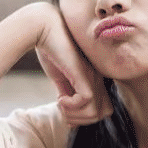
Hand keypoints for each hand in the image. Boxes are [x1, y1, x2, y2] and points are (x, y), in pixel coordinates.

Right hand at [30, 3, 111, 126]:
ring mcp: (92, 76)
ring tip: (60, 104)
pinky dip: (71, 105)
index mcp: (94, 77)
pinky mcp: (83, 74)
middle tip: (63, 110)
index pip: (103, 108)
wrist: (43, 27)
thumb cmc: (50, 48)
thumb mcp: (60, 75)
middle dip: (81, 119)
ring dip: (75, 114)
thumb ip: (66, 91)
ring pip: (96, 112)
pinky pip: (86, 100)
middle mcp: (97, 78)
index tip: (65, 112)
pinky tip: (59, 98)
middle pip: (102, 114)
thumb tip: (66, 110)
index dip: (85, 117)